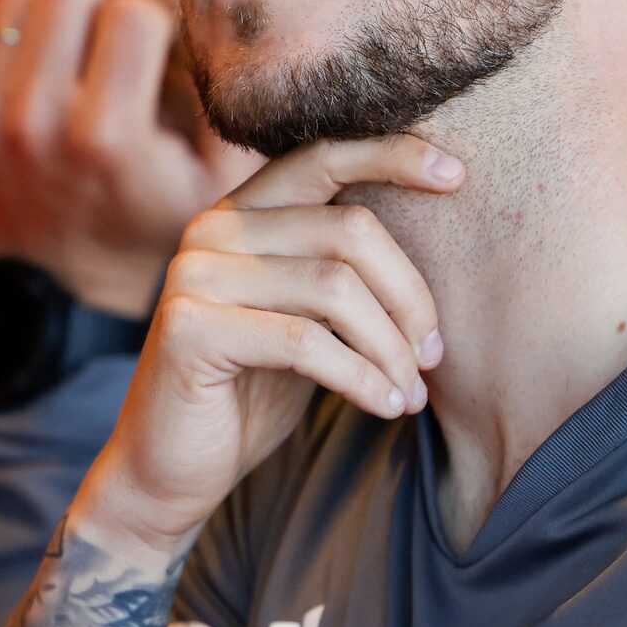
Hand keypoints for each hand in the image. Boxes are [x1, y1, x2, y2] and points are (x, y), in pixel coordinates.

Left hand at [0, 0, 256, 316]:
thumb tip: (220, 10)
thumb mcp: (218, 180)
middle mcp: (35, 124)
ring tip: (70, 62)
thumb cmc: (150, 220)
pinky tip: (33, 79)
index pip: (131, 12)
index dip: (150, 29)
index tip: (150, 62)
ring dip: (49, 21)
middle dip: (95, 11)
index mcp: (107, 137)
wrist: (61, 287)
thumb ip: (228, 99)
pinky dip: (10, 41)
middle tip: (105, 51)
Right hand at [75, 135, 460, 558]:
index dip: (392, 156)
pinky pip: (306, 343)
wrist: (169, 470)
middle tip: (433, 356)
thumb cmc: (249, 392)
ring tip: (411, 393)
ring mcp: (194, 273)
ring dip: (391, 349)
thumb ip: (342, 271)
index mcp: (242, 213)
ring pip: (335, 288)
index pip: (322, 157)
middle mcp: (212, 229)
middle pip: (348, 231)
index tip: (456, 176)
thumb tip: (437, 236)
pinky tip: (386, 407)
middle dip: (410, 297)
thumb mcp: (307, 319)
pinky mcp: (189, 327)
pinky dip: (362, 378)